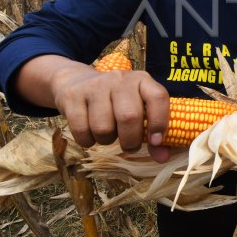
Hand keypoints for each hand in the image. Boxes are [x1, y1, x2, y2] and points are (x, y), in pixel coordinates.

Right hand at [17, 55, 170, 162]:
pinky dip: (87, 141)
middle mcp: (120, 79)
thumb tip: (163, 158)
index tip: (156, 142)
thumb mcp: (138, 108)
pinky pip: (81, 131)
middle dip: (131, 141)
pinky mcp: (73, 97)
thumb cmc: (116, 100)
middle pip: (129, 117)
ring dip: (107, 140)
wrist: (77, 81)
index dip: (159, 122)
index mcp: (142, 80)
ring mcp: (95, 86)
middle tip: (129, 145)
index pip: (158, 97)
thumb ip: (153, 132)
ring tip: (108, 133)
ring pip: (103, 127)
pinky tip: (90, 133)